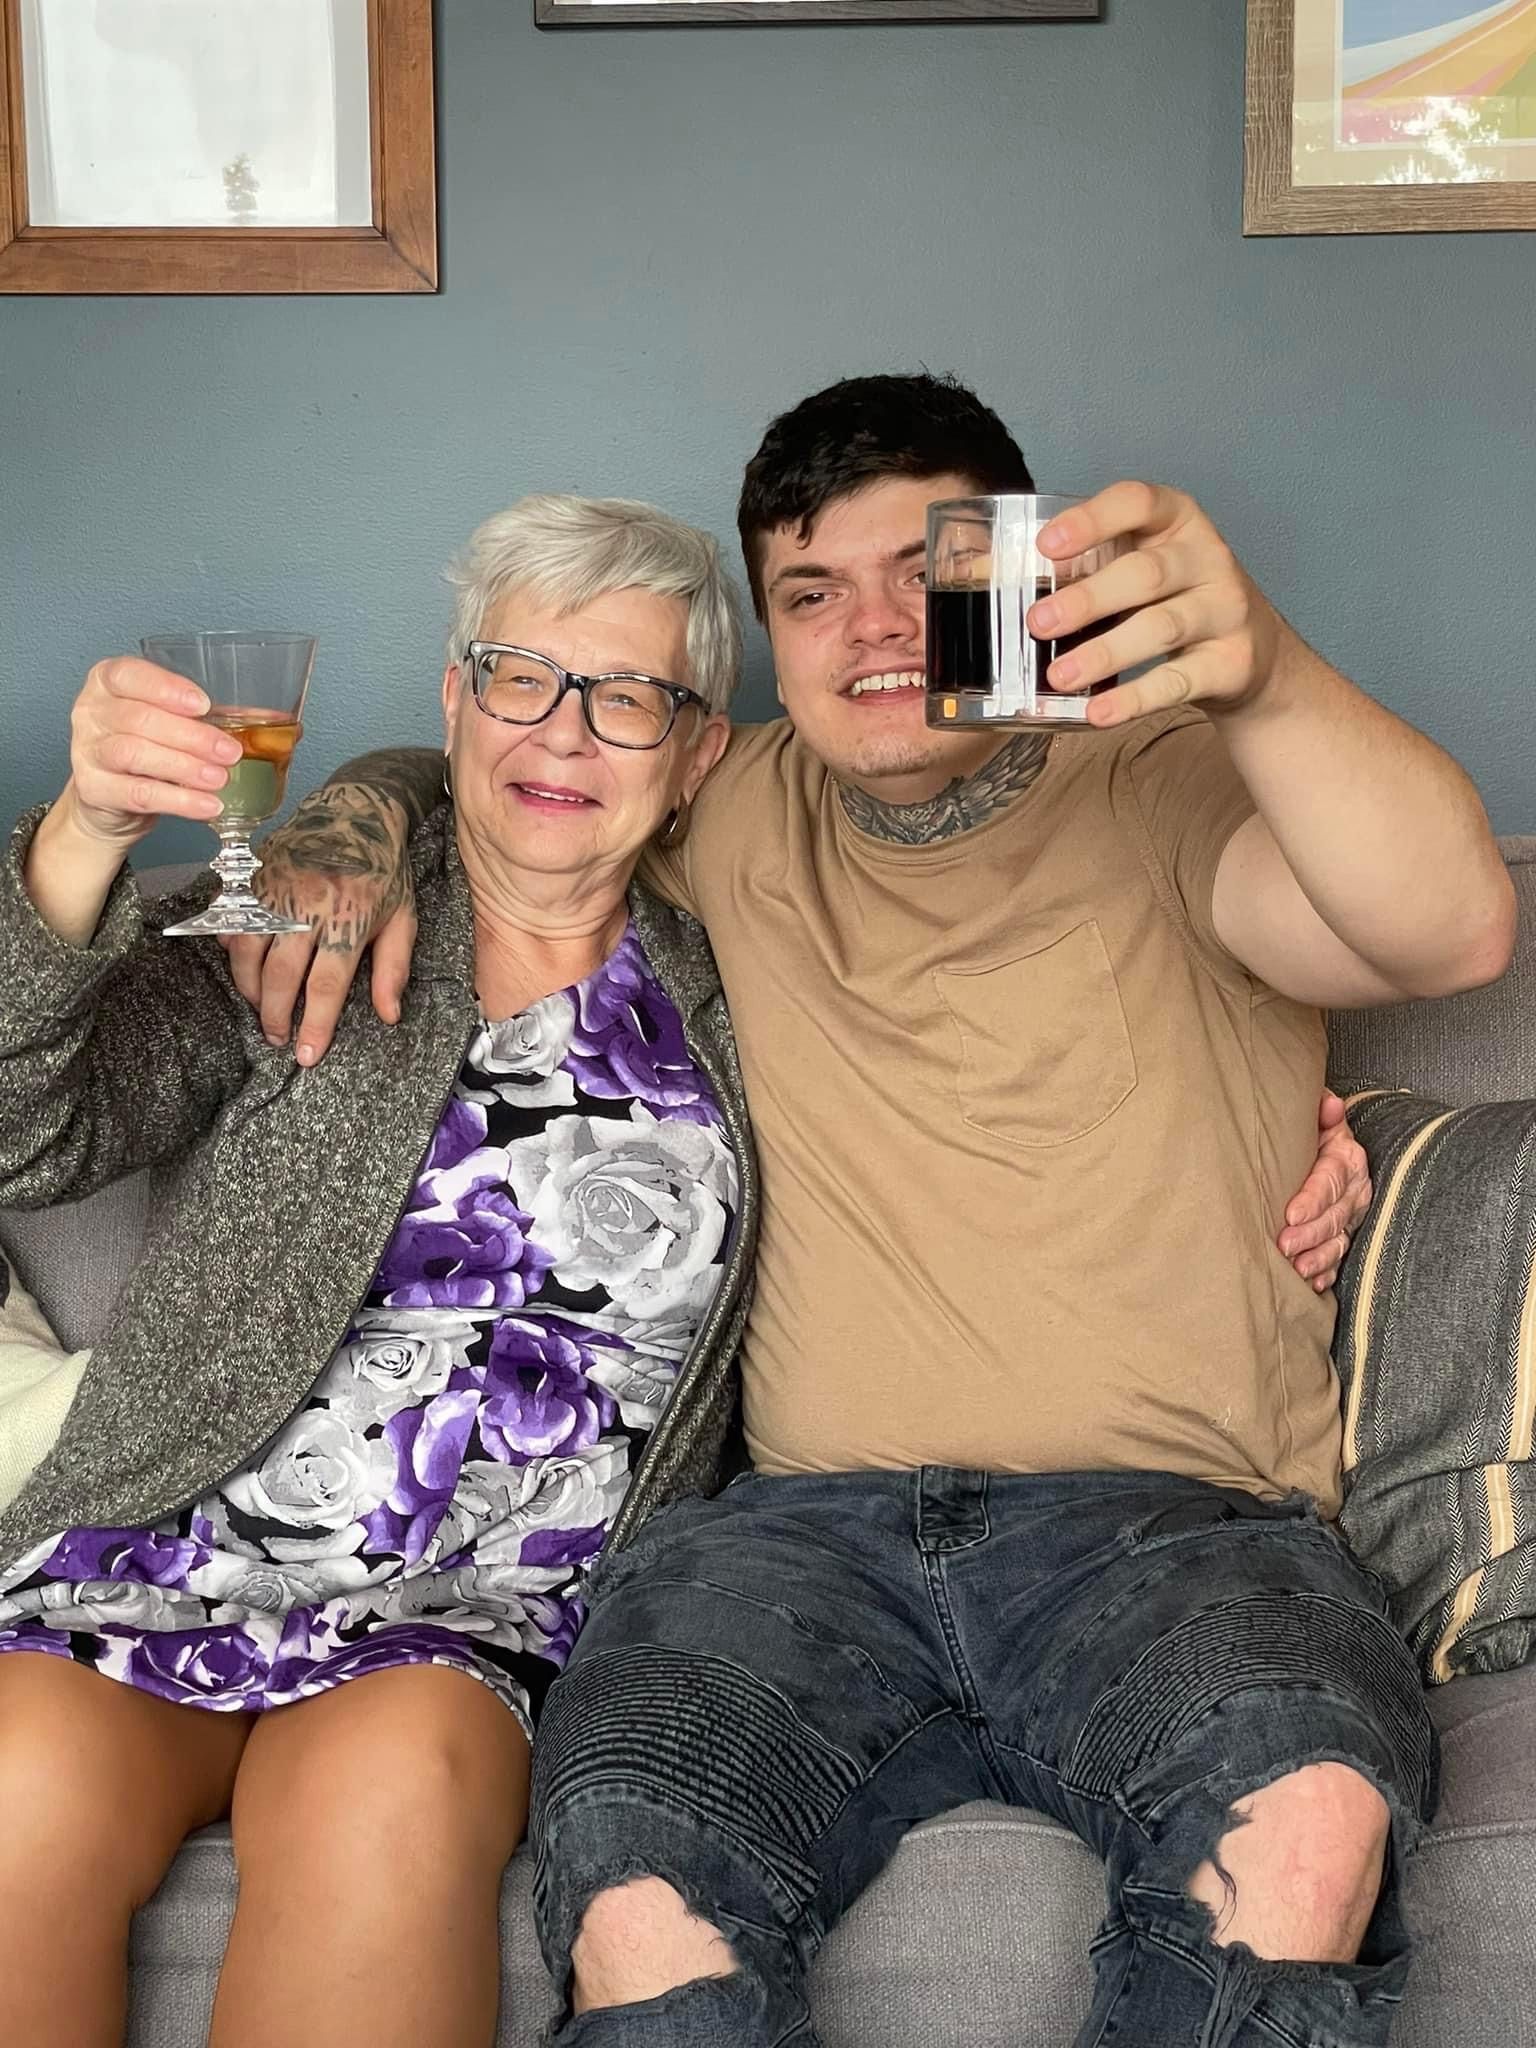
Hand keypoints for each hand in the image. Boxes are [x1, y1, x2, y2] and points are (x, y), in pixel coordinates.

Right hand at [63, 657, 238, 847]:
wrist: (111, 800)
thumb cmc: (145, 749)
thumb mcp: (165, 722)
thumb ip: (198, 716)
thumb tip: (261, 719)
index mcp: (107, 682)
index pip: (128, 675)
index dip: (166, 688)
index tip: (203, 705)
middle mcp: (90, 712)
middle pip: (139, 718)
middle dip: (191, 736)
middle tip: (229, 751)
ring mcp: (86, 751)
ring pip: (134, 754)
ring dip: (185, 767)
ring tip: (219, 778)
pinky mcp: (92, 789)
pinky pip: (138, 793)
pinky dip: (178, 800)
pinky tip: (206, 804)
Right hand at [223, 787, 416, 1063]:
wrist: (355, 808)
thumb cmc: (384, 868)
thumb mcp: (404, 916)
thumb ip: (395, 967)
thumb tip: (388, 1015)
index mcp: (349, 918)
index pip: (326, 985)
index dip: (315, 1026)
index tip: (306, 1055)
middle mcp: (307, 906)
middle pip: (281, 976)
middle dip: (276, 1016)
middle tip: (278, 1038)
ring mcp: (274, 890)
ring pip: (247, 953)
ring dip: (250, 989)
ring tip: (261, 1010)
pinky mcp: (253, 877)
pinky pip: (230, 922)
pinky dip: (231, 951)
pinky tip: (243, 970)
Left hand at [1030, 484, 1291, 727]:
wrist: (1251, 651)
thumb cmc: (1171, 599)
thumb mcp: (1133, 568)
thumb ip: (1075, 566)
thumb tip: (980, 571)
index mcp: (1176, 520)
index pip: (1138, 502)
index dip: (1092, 520)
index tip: (1047, 545)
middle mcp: (1207, 557)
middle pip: (1146, 573)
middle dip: (1087, 599)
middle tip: (1037, 624)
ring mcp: (1225, 610)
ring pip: (1161, 628)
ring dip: (1105, 653)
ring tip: (1059, 675)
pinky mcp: (1231, 662)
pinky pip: (1178, 681)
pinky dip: (1135, 699)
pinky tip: (1098, 713)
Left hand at [1277, 1090, 1371, 1292]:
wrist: (1321, 1142)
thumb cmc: (1311, 1129)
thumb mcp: (1316, 1116)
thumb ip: (1320, 1111)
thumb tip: (1329, 1104)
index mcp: (1346, 1159)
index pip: (1330, 1181)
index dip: (1312, 1199)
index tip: (1290, 1214)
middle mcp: (1354, 1190)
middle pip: (1334, 1216)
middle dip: (1310, 1234)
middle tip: (1284, 1246)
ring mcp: (1350, 1216)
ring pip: (1338, 1241)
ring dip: (1318, 1258)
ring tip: (1297, 1270)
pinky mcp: (1342, 1235)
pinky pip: (1337, 1259)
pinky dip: (1325, 1273)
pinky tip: (1311, 1284)